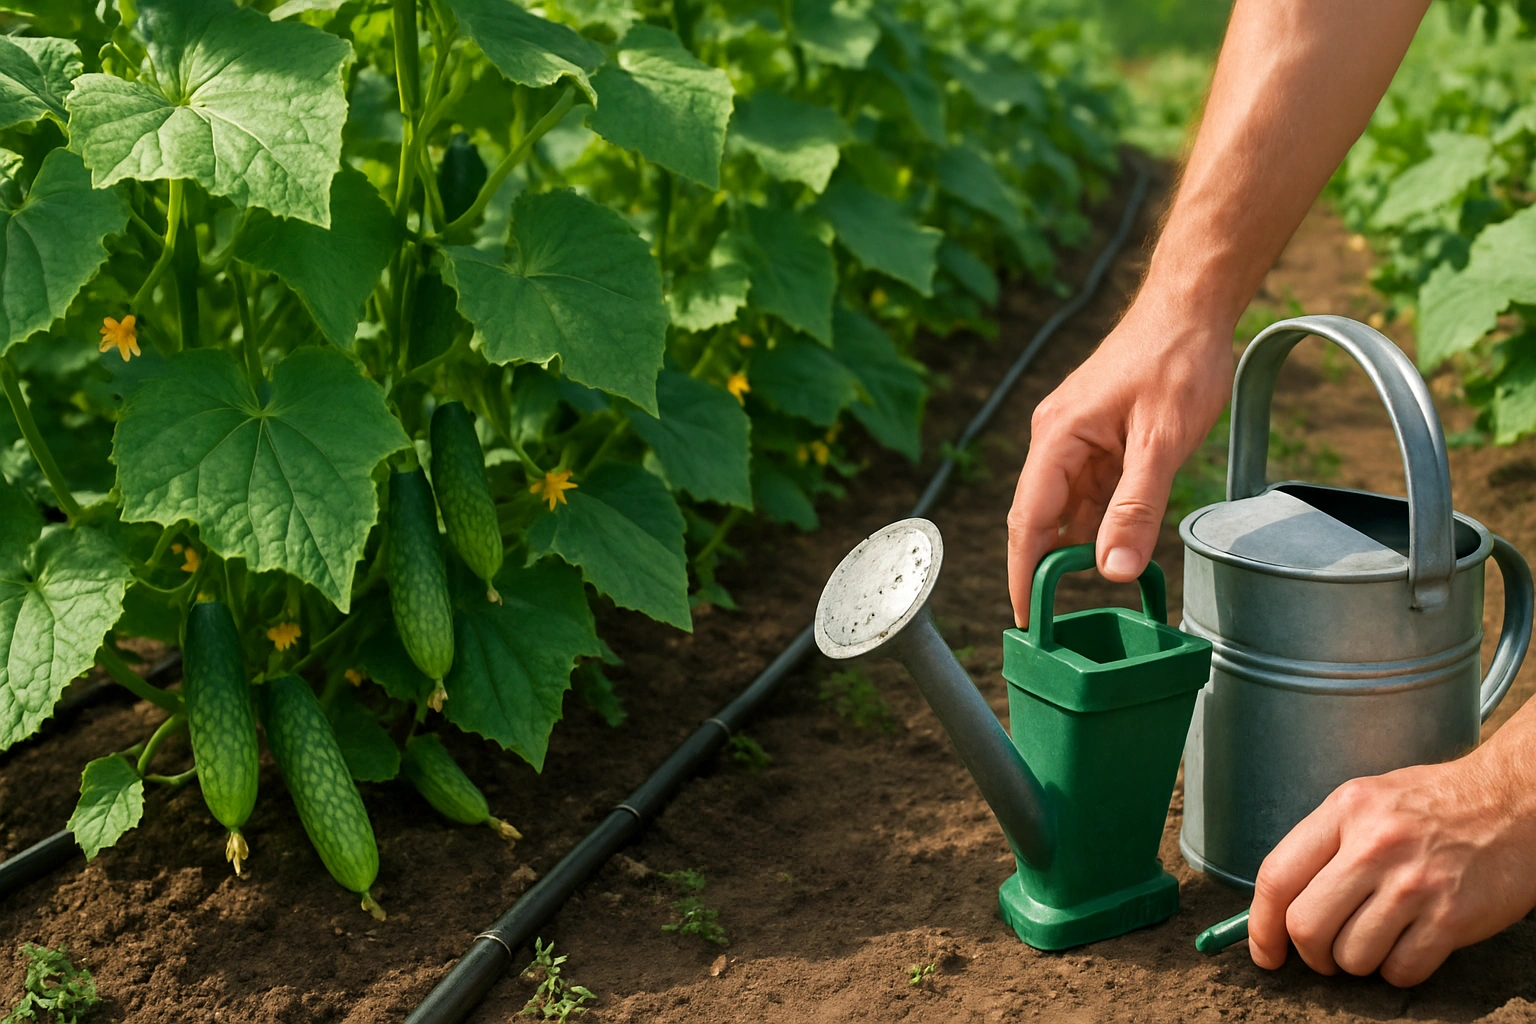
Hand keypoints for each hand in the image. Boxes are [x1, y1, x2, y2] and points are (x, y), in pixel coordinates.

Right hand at [1005, 299, 1230, 625]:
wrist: (1192, 308)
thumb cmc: (1177, 360)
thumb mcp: (1162, 442)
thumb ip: (1137, 509)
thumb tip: (1114, 570)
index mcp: (1058, 437)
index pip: (1028, 520)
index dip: (1024, 573)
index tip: (1025, 617)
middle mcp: (1056, 438)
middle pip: (1040, 517)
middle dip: (1045, 567)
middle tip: (1056, 619)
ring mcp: (1074, 438)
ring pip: (1068, 507)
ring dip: (1078, 545)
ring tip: (1090, 590)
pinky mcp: (1096, 437)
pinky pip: (1089, 491)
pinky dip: (1099, 521)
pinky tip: (1116, 544)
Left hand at [1248, 754, 1535, 985]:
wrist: (1514, 801)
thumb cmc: (1433, 804)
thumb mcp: (1367, 800)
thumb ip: (1323, 844)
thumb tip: (1279, 902)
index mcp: (1345, 810)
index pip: (1276, 876)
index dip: (1260, 924)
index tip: (1264, 950)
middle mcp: (1374, 845)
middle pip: (1307, 925)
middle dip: (1309, 953)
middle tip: (1322, 954)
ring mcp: (1414, 883)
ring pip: (1352, 956)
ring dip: (1356, 962)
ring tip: (1373, 940)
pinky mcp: (1452, 917)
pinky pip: (1401, 969)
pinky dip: (1396, 970)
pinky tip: (1407, 945)